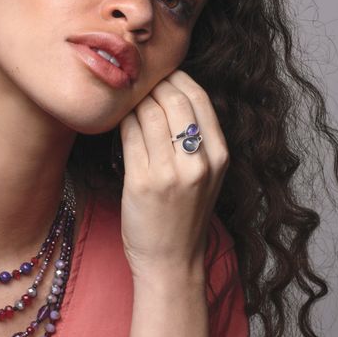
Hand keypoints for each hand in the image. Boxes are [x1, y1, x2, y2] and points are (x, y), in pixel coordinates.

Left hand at [119, 70, 229, 280]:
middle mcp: (198, 162)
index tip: (161, 75)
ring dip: (135, 101)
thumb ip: (198, 140)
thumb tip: (170, 96)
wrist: (171, 261)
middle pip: (174, 100)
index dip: (178, 79)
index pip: (200, 99)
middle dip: (153, 84)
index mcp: (219, 157)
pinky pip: (129, 135)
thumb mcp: (207, 177)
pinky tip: (118, 120)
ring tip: (127, 100)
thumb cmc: (185, 216)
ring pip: (149, 114)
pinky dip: (122, 121)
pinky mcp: (142, 182)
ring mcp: (170, 173)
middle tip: (139, 82)